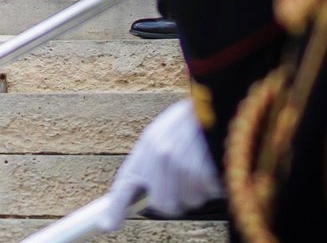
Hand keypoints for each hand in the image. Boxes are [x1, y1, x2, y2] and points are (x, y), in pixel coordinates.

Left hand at [96, 100, 222, 230]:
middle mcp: (159, 154)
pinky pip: (206, 192)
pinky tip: (212, 161)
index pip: (126, 182)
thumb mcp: (163, 136)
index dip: (115, 207)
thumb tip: (119, 212)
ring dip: (197, 189)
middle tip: (186, 174)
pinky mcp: (203, 168)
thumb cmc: (192, 124)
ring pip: (186, 201)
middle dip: (176, 197)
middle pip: (163, 204)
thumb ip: (145, 170)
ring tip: (201, 161)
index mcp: (147, 145)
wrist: (220, 100)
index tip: (105, 226)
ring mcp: (180, 162)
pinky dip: (213, 183)